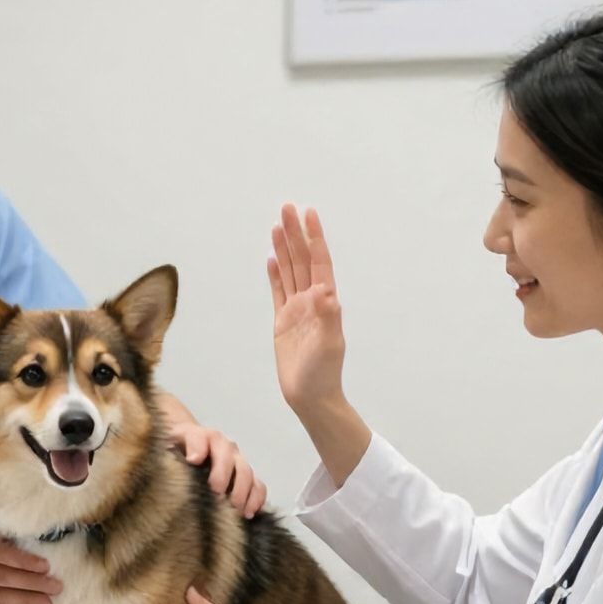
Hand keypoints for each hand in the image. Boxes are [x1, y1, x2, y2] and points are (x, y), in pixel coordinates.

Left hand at [165, 421, 267, 516]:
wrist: (188, 447)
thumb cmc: (176, 451)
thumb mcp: (165, 447)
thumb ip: (168, 454)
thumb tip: (186, 462)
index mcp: (201, 436)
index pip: (201, 437)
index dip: (198, 447)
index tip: (193, 460)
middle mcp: (223, 446)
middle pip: (228, 456)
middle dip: (223, 476)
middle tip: (216, 495)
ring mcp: (237, 461)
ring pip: (246, 472)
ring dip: (242, 492)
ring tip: (233, 510)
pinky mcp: (246, 477)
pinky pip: (258, 487)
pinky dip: (256, 500)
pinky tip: (247, 514)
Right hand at [268, 204, 346, 419]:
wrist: (311, 396)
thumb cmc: (323, 373)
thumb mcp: (328, 345)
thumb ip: (328, 316)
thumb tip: (325, 290)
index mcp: (324, 302)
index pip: (319, 263)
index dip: (314, 238)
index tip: (308, 214)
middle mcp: (312, 301)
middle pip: (302, 260)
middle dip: (295, 234)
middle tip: (287, 207)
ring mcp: (297, 310)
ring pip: (290, 271)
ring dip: (285, 248)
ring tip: (277, 225)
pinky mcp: (284, 321)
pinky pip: (278, 291)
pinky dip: (276, 274)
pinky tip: (273, 259)